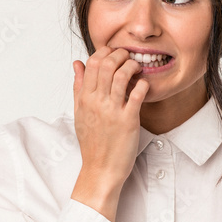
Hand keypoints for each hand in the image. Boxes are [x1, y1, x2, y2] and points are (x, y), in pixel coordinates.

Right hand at [71, 46, 148, 188]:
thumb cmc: (92, 142)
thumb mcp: (79, 112)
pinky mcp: (128, 121)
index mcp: (84, 98)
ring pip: (121, 75)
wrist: (100, 169)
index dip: (105, 52)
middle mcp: (96, 102)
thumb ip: (79, 86)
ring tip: (137, 67)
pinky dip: (142, 84)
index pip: (92, 63)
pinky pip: (137, 95)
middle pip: (107, 65)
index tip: (114, 53)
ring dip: (132, 65)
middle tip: (128, 56)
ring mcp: (112, 111)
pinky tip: (144, 84)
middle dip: (120, 54)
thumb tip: (77, 63)